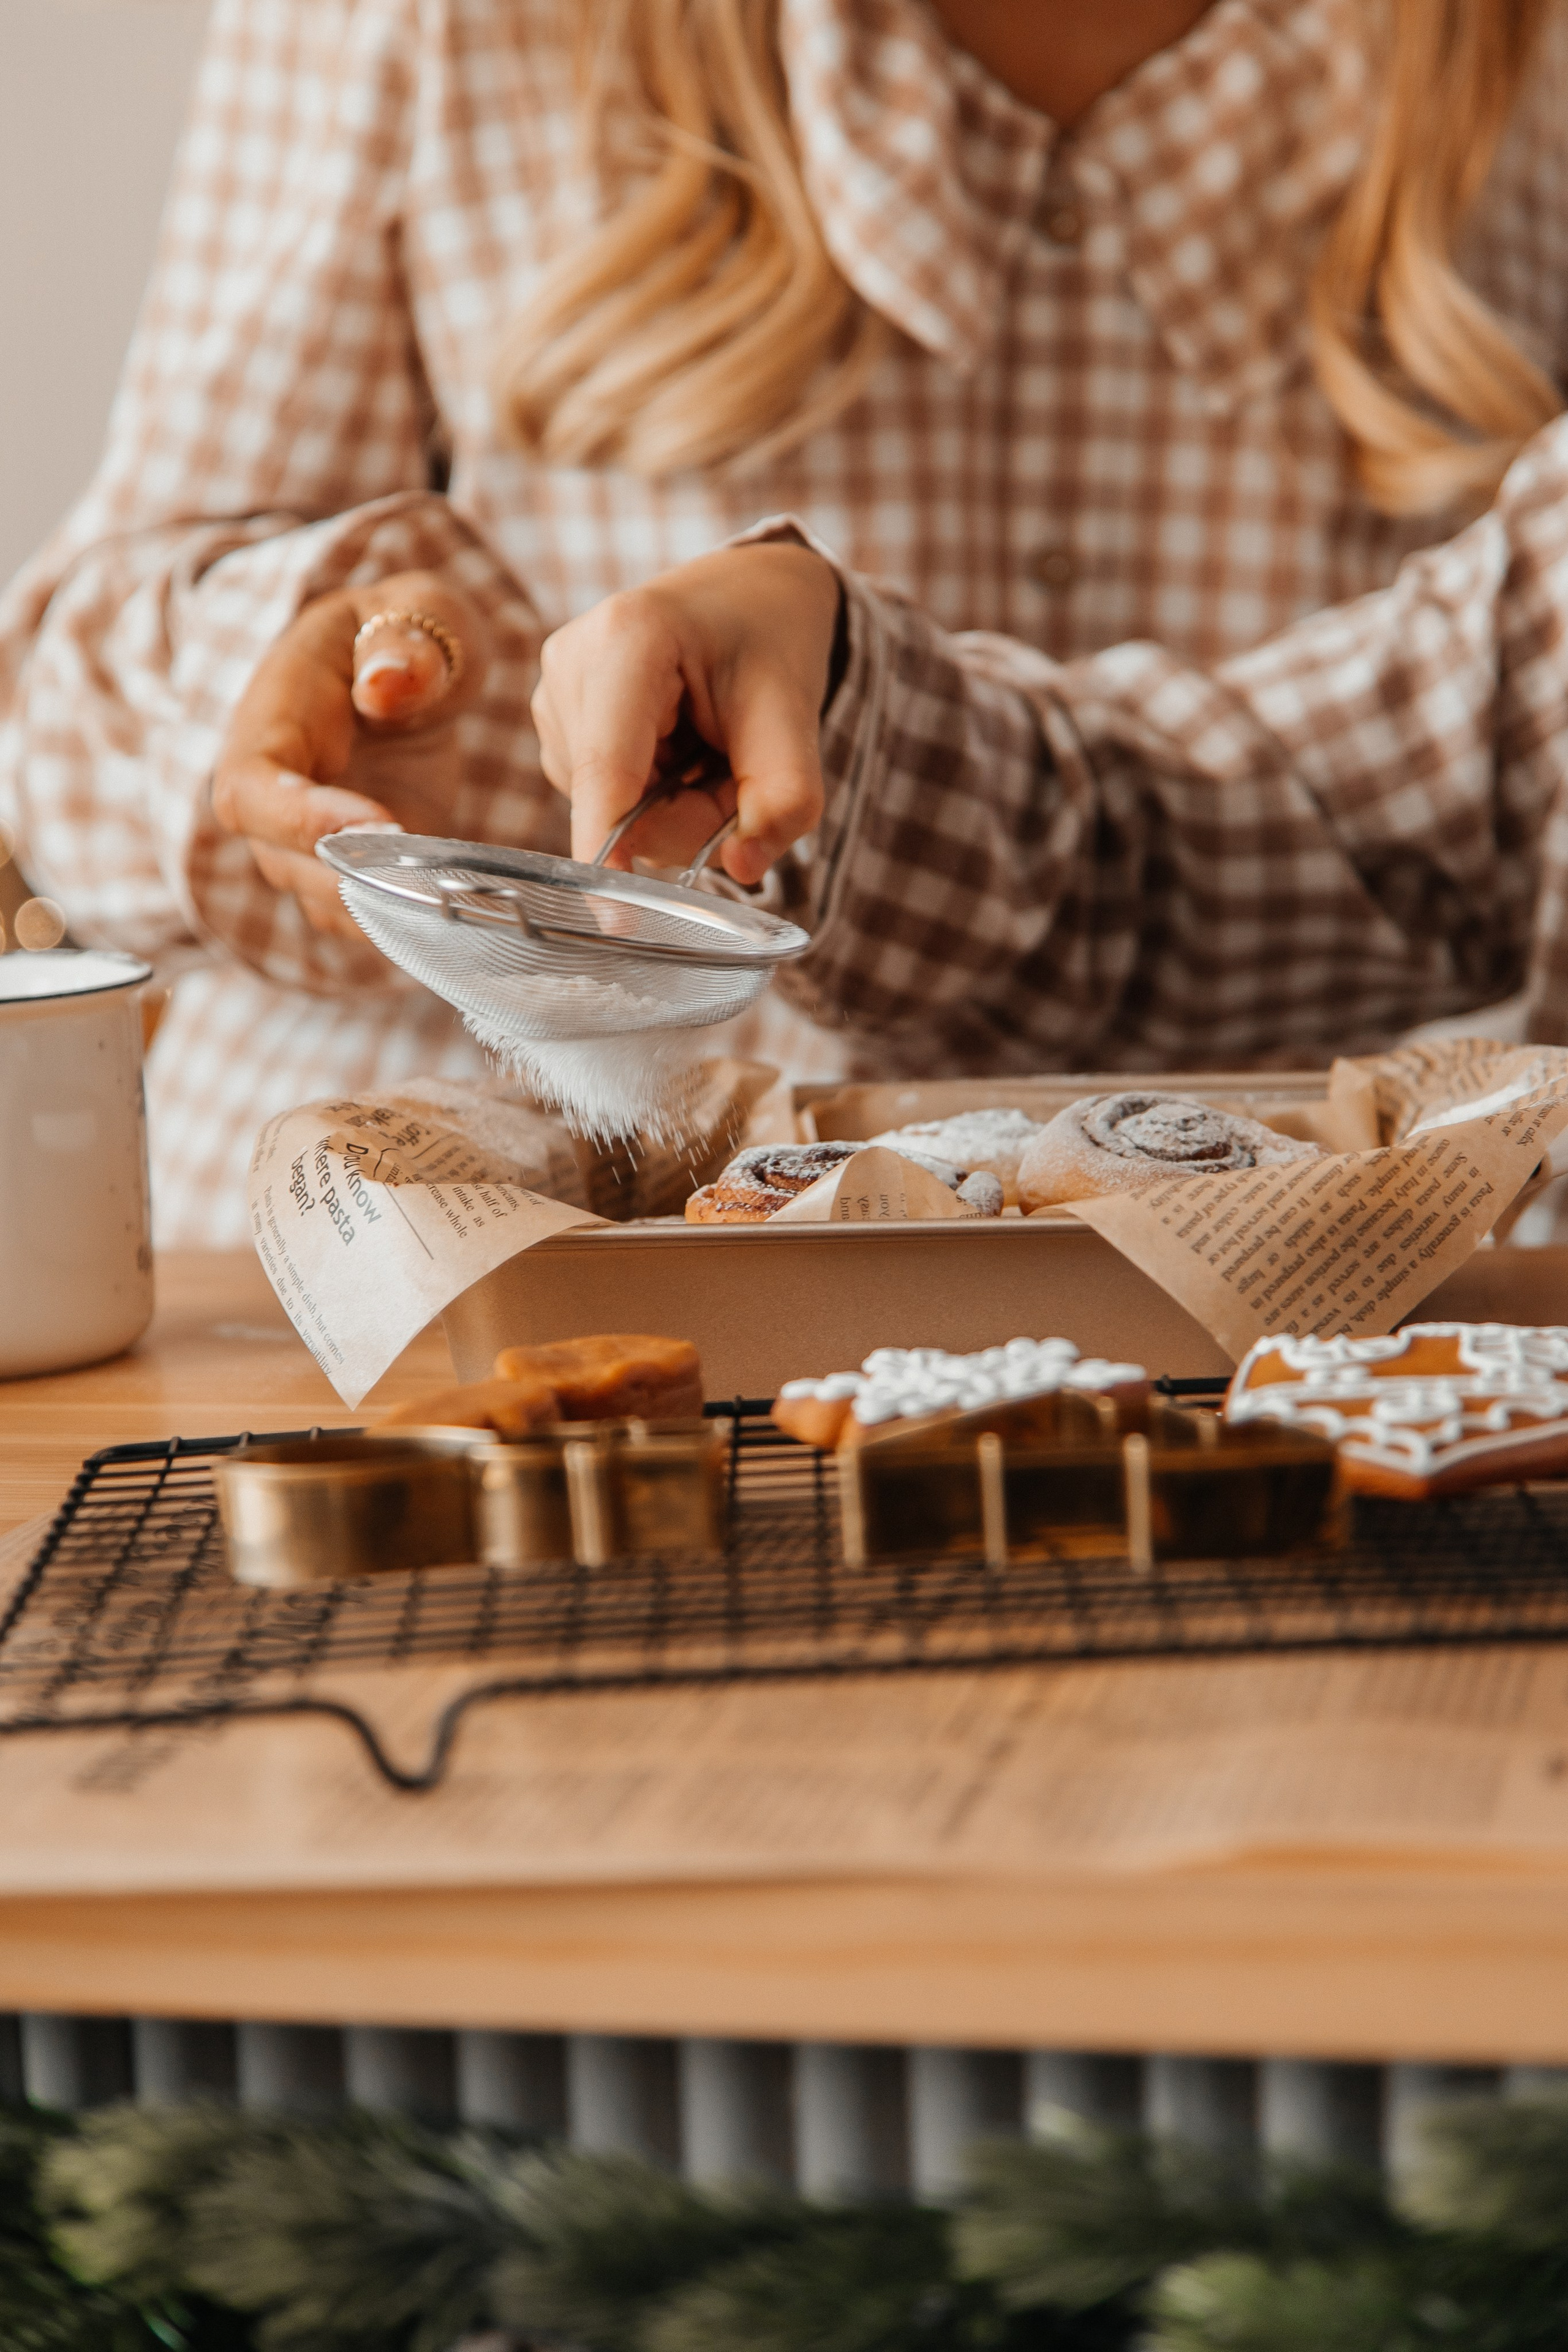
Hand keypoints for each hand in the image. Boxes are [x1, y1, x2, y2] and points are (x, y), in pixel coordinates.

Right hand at [211, 572, 490, 942]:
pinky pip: (363, 917)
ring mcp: (305, 843)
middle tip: (433, 877)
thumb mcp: (419, 610)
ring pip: (325, 901)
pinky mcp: (349, 873)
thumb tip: (385, 687)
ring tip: (452, 897)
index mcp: (272, 722)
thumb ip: (406, 641)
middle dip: (355, 877)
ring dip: (385, 908)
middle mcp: (273, 796)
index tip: (381, 824)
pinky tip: (455, 911)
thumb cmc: (405, 635)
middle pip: (284, 861)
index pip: (254, 790)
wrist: (405, 673)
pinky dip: (404, 923)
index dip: (302, 819)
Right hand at [532, 543, 840, 887]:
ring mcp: (553, 696)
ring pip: (611, 813)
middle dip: (688, 814)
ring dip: (673, 805)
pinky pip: (604, 803)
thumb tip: (743, 868)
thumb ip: (784, 797)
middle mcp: (570, 665)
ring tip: (703, 745)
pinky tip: (673, 747)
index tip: (615, 915)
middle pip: (618, 806)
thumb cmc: (768, 644)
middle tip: (734, 766)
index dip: (611, 844)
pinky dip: (651, 796)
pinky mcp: (554, 725)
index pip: (610, 769)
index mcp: (627, 641)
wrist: (744, 597)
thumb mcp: (796, 714)